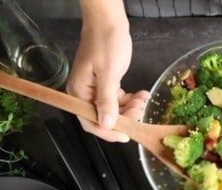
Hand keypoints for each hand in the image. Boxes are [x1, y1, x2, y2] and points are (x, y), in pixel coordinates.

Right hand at [66, 0, 149, 141]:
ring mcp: (95, 89)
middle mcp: (84, 93)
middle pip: (103, 118)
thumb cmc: (106, 44)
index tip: (128, 135)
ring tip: (143, 99)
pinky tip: (142, 95)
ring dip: (130, 108)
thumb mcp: (109, 74)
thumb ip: (107, 101)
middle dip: (124, 118)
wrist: (109, 22)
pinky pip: (118, 99)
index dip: (109, 132)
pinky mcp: (106, 84)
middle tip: (140, 110)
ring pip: (114, 110)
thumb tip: (106, 124)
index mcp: (79, 92)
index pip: (90, 122)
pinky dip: (130, 100)